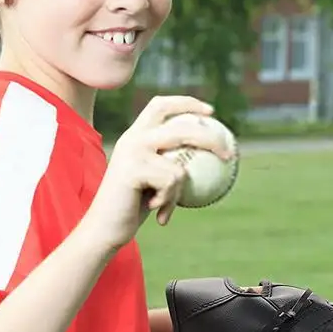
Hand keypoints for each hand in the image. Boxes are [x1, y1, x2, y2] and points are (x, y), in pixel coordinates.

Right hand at [82, 95, 234, 251]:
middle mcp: (133, 138)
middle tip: (228, 154)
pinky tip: (159, 214)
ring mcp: (132, 152)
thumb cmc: (132, 208)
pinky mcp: (133, 169)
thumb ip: (169, 164)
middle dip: (210, 138)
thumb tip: (208, 157)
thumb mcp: (154, 181)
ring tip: (167, 206)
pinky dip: (170, 202)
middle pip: (181, 127)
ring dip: (179, 191)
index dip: (187, 103)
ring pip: (179, 165)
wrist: (104, 229)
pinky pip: (172, 182)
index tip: (211, 112)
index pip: (160, 105)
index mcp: (135, 135)